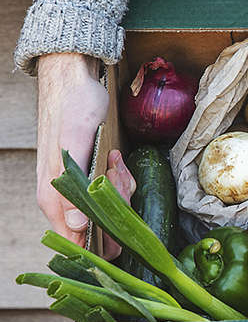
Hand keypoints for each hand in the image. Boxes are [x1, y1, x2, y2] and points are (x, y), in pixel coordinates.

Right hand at [36, 53, 135, 258]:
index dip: (107, 232)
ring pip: (108, 207)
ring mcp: (75, 188)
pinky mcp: (87, 177)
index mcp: (53, 199)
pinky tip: (115, 157)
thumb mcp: (77, 139)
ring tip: (114, 159)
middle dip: (118, 203)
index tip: (118, 201)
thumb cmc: (74, 104)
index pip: (81, 242)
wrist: (73, 78)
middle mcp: (61, 200)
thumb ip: (75, 183)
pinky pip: (110, 190)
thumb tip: (77, 225)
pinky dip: (119, 177)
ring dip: (120, 186)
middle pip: (100, 225)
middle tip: (117, 170)